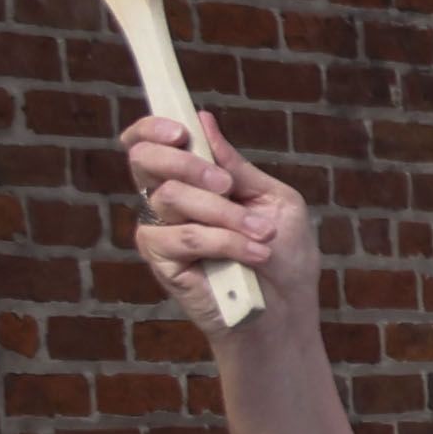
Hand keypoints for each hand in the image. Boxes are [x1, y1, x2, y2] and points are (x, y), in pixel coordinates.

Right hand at [122, 110, 309, 342]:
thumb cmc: (285, 255)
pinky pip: (184, 236)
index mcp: (191, 180)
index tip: (182, 130)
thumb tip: (204, 122)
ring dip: (225, 213)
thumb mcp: (274, 201)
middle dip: (185, 163)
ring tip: (262, 235)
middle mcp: (168, 201)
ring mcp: (161, 230)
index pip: (150, 143)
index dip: (153, 128)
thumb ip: (237, 166)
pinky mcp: (162, 261)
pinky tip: (254, 255)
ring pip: (171, 198)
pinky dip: (225, 242)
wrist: (288, 311)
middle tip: (225, 184)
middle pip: (144, 160)